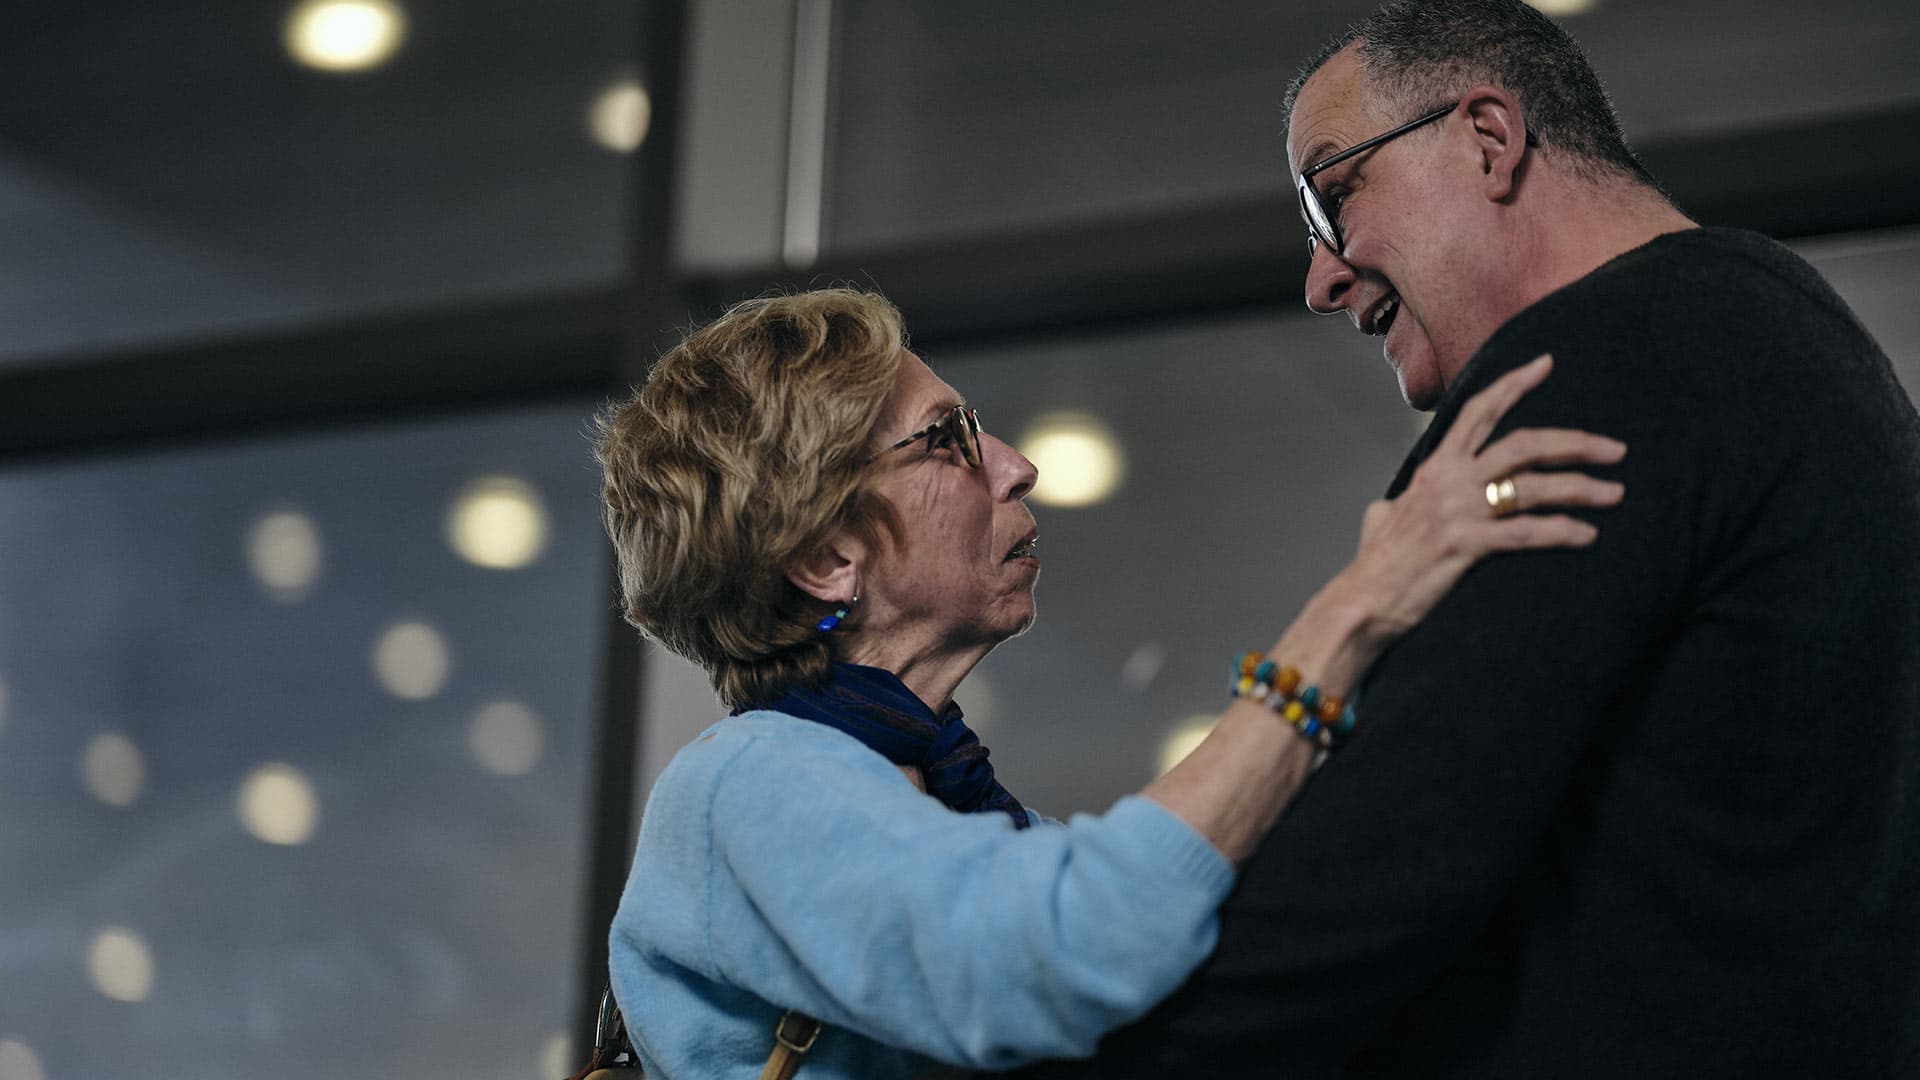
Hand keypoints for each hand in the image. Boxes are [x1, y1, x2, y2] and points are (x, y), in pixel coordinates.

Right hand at [1335, 354, 1625, 646]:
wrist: (1361, 602)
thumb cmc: (1375, 566)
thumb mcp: (1380, 520)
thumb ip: (1394, 505)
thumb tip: (1388, 506)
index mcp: (1434, 469)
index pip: (1477, 412)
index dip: (1513, 384)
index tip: (1546, 363)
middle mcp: (1448, 481)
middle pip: (1522, 444)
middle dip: (1575, 441)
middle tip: (1616, 449)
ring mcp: (1457, 511)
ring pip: (1532, 486)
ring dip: (1581, 488)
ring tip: (1615, 494)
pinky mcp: (1464, 545)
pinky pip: (1524, 533)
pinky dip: (1560, 531)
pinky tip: (1586, 535)